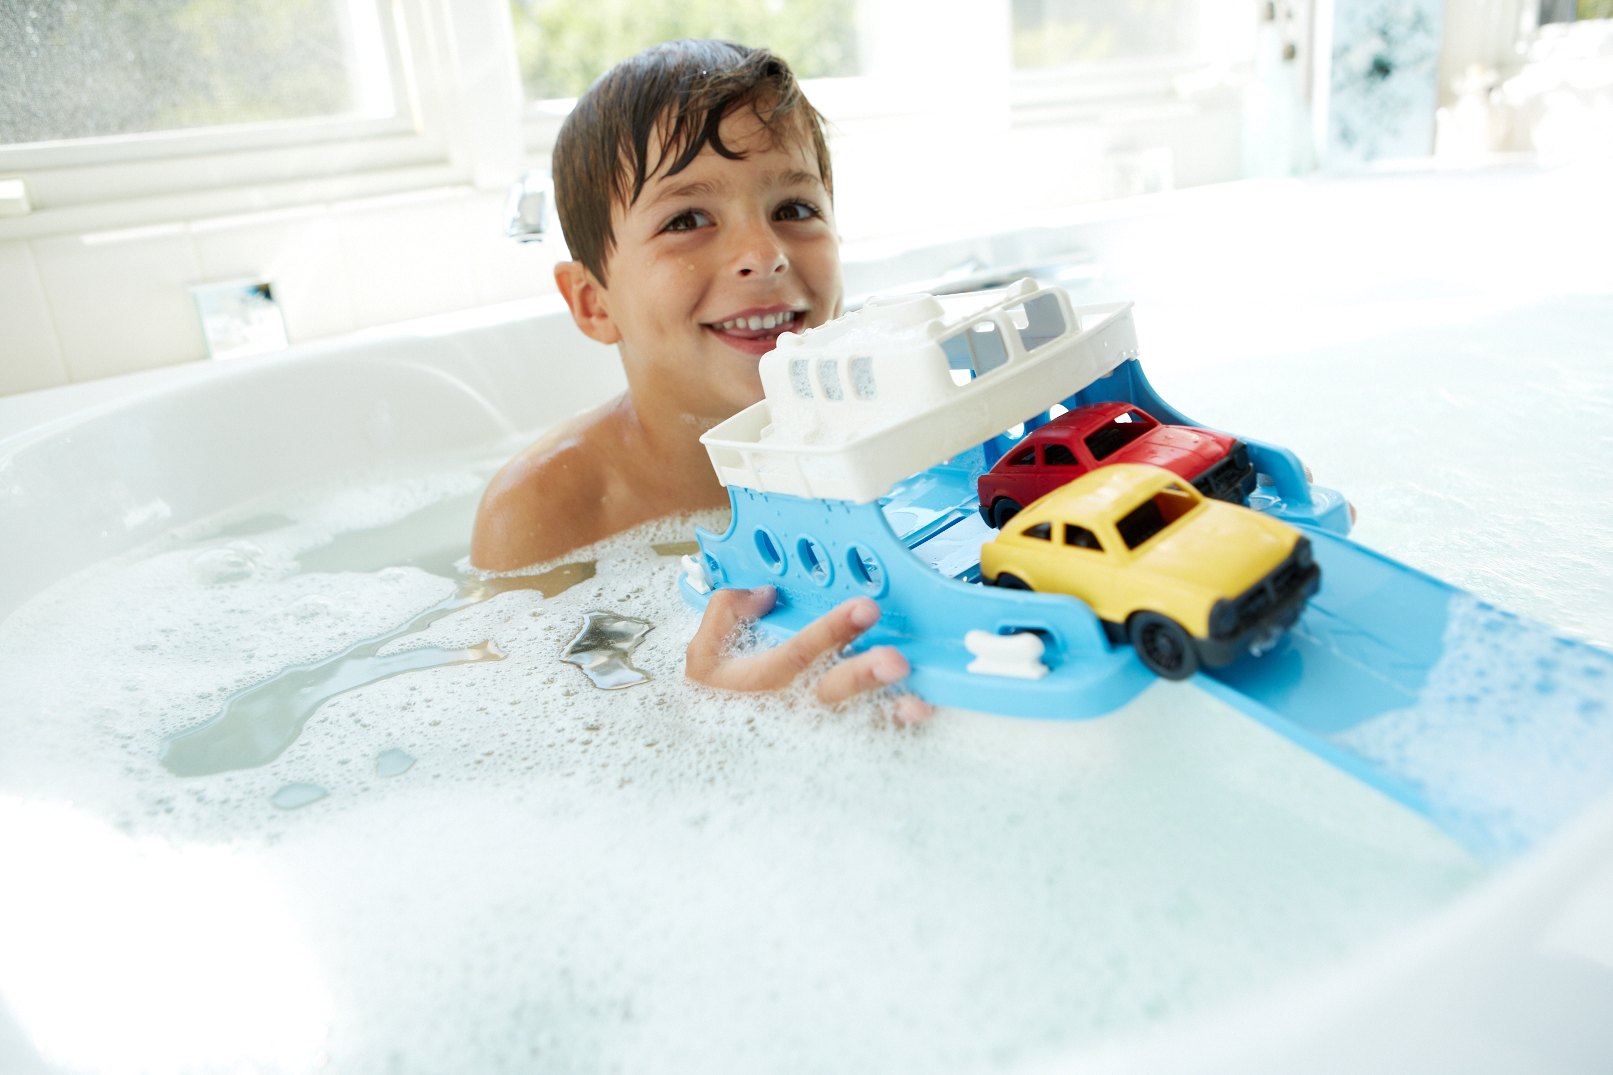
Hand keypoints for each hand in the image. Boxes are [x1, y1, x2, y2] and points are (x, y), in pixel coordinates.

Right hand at [685, 586, 931, 723]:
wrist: (709, 751)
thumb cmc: (714, 694)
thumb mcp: (702, 653)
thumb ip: (727, 611)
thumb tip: (766, 593)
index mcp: (756, 681)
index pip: (797, 653)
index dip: (830, 631)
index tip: (866, 608)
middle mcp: (787, 709)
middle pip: (828, 693)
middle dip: (862, 675)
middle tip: (896, 660)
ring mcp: (810, 732)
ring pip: (852, 723)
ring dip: (887, 713)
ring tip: (918, 703)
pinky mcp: (828, 744)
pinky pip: (864, 739)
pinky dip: (892, 729)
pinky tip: (918, 714)